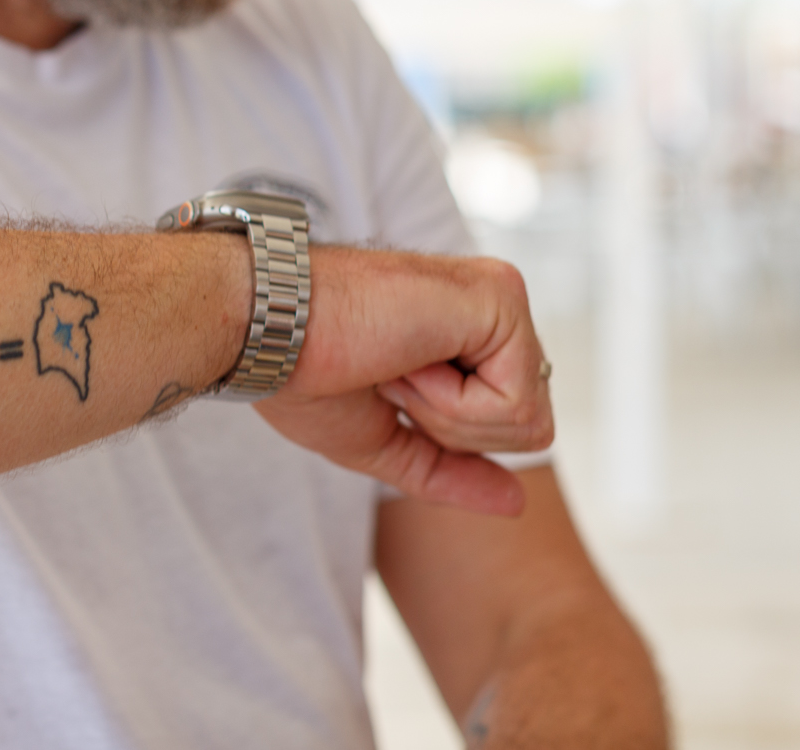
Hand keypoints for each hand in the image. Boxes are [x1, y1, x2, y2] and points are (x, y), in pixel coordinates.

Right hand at [254, 247, 552, 515]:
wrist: (266, 331)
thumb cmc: (306, 375)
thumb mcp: (385, 440)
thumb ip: (450, 469)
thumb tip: (517, 503)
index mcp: (472, 330)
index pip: (513, 423)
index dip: (445, 433)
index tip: (386, 382)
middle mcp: (495, 305)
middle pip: (532, 427)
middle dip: (453, 429)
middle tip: (391, 376)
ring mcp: (502, 297)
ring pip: (529, 419)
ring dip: (447, 415)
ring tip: (396, 364)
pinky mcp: (501, 298)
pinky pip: (515, 402)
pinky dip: (451, 404)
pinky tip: (407, 360)